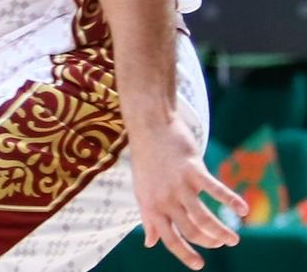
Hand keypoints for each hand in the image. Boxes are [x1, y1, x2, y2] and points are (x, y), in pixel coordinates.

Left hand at [130, 112, 247, 269]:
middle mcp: (164, 199)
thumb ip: (148, 218)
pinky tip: (243, 210)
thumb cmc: (146, 161)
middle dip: (208, 241)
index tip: (199, 265)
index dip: (185, 254)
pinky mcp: (192, 169)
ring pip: (203, 217)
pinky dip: (231, 201)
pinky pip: (215, 189)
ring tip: (233, 239)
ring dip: (221, 231)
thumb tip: (150, 243)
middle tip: (221, 242)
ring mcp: (178, 184)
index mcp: (151, 206)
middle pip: (190, 230)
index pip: (169, 238)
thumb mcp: (141, 191)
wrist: (149, 127)